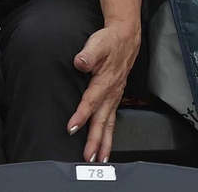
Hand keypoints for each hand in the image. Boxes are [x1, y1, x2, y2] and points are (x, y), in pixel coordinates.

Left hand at [67, 20, 139, 163]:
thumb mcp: (98, 43)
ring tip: (99, 159)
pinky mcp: (115, 98)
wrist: (126, 38)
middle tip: (88, 157)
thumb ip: (89, 54)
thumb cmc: (110, 41)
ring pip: (109, 124)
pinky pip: (112, 121)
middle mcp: (111, 93)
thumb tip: (80, 62)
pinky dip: (109, 136)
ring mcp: (114, 97)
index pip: (91, 101)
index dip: (81, 115)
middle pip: (102, 120)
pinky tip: (105, 145)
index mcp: (105, 81)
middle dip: (95, 140)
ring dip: (104, 143)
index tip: (71, 128)